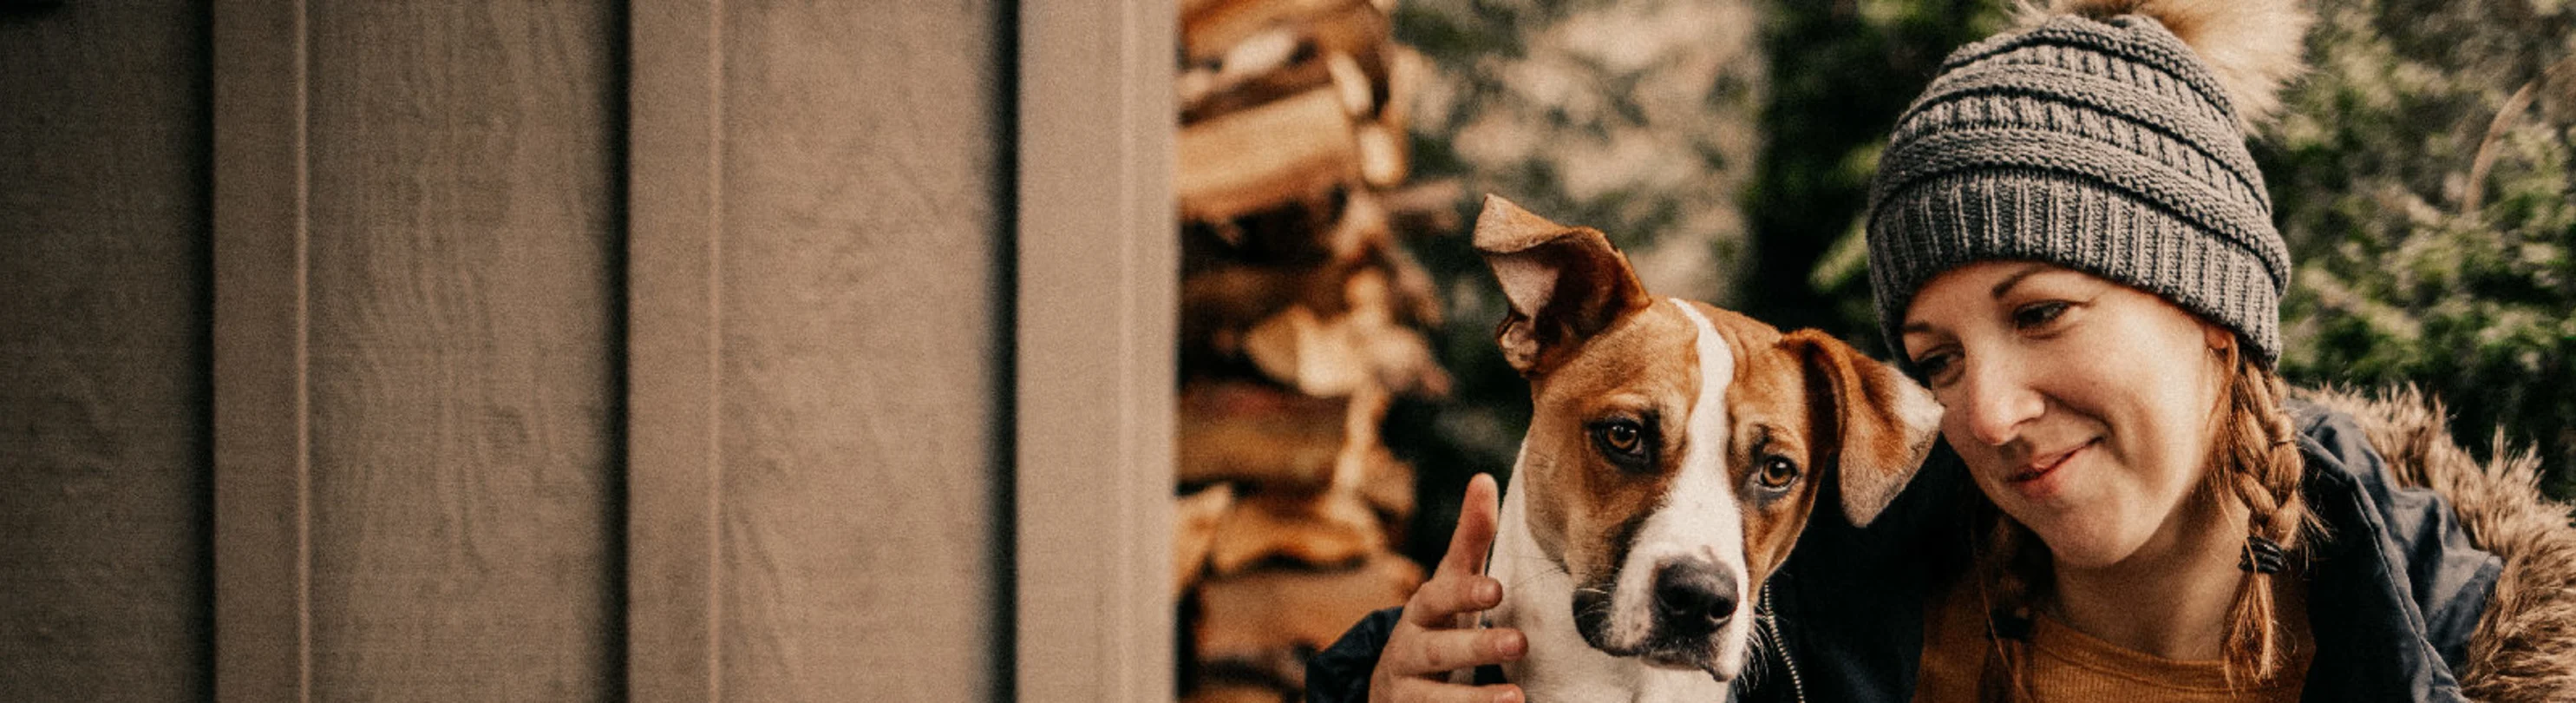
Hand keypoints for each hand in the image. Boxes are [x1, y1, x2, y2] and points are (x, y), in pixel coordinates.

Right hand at [1369, 473, 1526, 702]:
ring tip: (1515, 700)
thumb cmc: (1437, 623)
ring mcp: (1408, 690)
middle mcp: (1408, 649)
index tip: (1496, 589)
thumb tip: (1483, 478)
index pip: (1439, 597)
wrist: (1392, 685)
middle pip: (1437, 649)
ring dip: (1473, 701)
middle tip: (1520, 642)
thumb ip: (1471, 538)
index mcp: (1422, 610)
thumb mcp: (1450, 583)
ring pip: (1434, 697)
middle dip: (1476, 647)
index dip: (1465, 593)